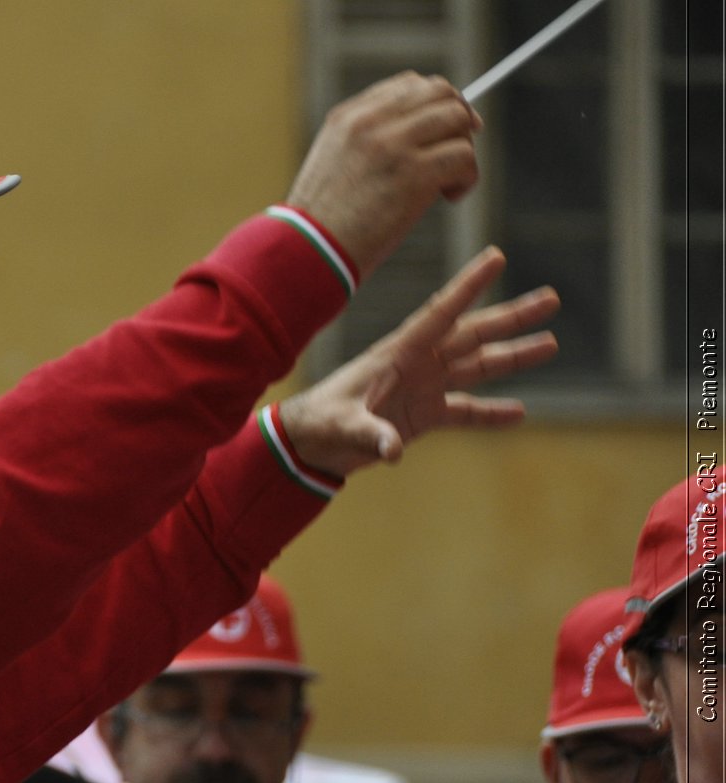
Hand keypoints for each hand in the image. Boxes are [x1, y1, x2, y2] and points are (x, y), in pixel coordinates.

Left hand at [277, 246, 558, 478]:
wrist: (308, 443)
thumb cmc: (320, 423)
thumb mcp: (342, 426)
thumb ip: (370, 435)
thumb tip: (394, 451)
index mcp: (397, 352)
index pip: (440, 312)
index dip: (469, 285)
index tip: (497, 256)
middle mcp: (417, 364)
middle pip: (472, 334)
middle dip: (511, 317)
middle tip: (551, 298)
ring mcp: (423, 387)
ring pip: (477, 367)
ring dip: (513, 356)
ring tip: (550, 344)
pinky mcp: (423, 415)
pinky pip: (465, 411)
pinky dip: (490, 413)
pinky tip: (519, 411)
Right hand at [288, 71, 480, 277]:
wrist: (310, 252)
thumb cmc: (322, 221)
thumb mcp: (333, 163)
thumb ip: (367, 140)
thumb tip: (418, 135)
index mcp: (349, 117)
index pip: (409, 84)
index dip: (436, 102)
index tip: (446, 127)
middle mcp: (371, 123)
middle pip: (440, 92)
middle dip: (459, 118)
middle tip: (459, 150)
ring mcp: (393, 145)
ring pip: (457, 119)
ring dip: (464, 149)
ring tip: (449, 181)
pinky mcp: (414, 174)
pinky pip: (464, 156)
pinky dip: (467, 178)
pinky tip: (450, 196)